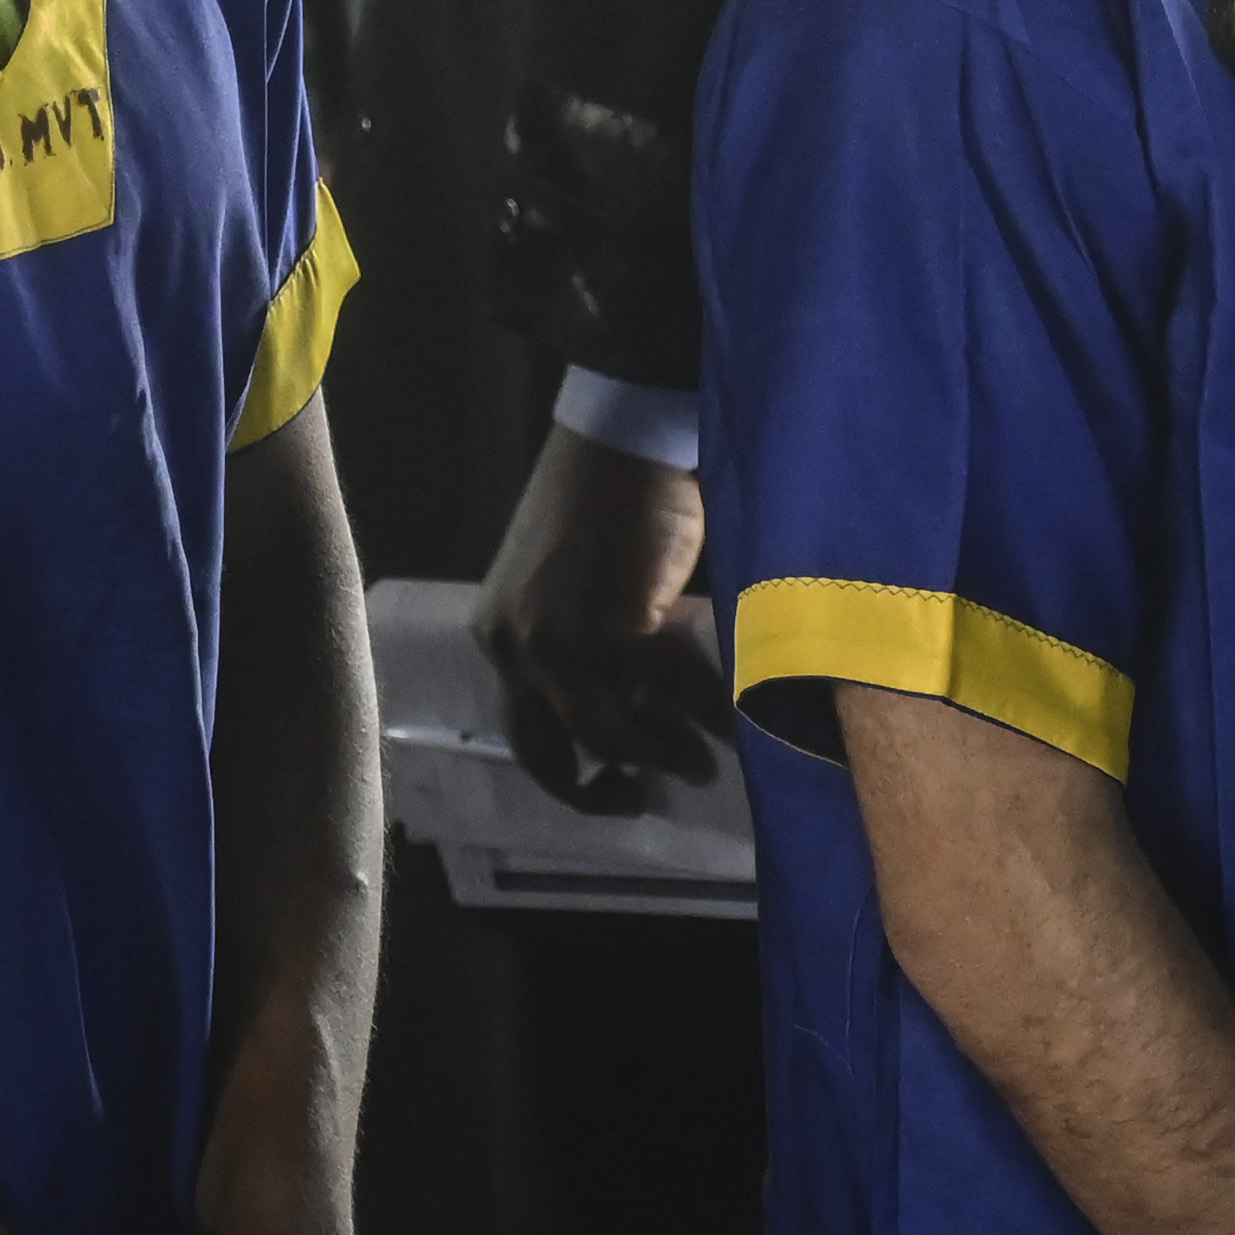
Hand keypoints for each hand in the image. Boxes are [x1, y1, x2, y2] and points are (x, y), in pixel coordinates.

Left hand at [473, 425, 726, 810]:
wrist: (625, 437)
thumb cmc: (602, 500)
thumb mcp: (568, 589)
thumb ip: (587, 649)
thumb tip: (638, 714)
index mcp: (499, 634)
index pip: (523, 730)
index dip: (565, 772)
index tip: (608, 786)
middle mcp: (516, 646)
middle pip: (556, 749)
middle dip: (602, 788)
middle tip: (647, 797)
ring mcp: (562, 642)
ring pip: (616, 734)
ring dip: (665, 755)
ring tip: (703, 764)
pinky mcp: (616, 629)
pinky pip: (676, 693)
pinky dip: (710, 714)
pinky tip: (735, 724)